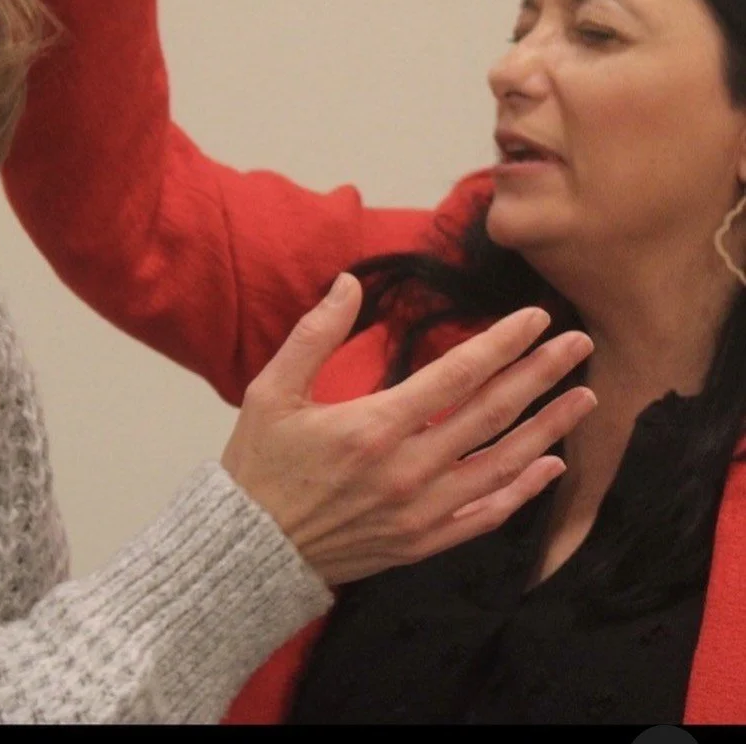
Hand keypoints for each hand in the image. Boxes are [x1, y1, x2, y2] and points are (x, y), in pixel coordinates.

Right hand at [221, 275, 595, 587]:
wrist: (248, 548)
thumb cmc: (259, 462)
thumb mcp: (271, 389)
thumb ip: (315, 334)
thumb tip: (348, 283)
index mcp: (373, 426)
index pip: (457, 375)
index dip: (502, 343)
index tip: (536, 318)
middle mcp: (407, 470)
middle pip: (492, 414)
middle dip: (541, 374)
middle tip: (580, 344)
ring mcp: (419, 512)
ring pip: (501, 465)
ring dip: (548, 429)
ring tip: (584, 397)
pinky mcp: (420, 543)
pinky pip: (485, 516)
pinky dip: (523, 491)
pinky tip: (551, 466)